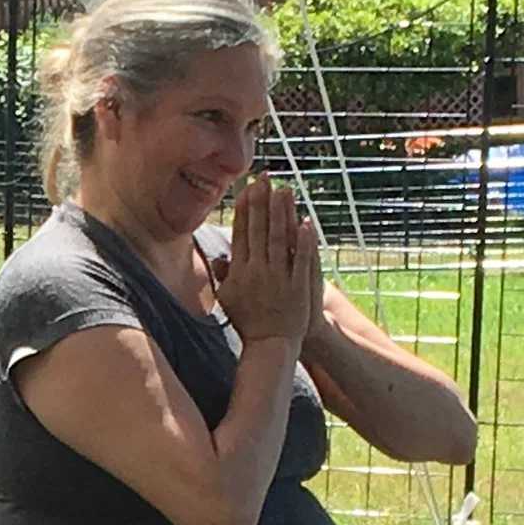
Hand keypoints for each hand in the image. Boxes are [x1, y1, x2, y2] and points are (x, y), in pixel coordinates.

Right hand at [214, 173, 315, 346]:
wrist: (270, 346)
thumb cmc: (248, 323)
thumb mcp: (229, 300)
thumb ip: (224, 276)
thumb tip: (218, 258)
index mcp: (240, 273)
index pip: (241, 234)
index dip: (245, 209)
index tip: (248, 188)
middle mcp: (257, 272)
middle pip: (258, 231)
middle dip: (261, 202)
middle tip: (265, 178)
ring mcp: (278, 279)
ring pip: (278, 240)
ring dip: (281, 214)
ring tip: (284, 190)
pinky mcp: (297, 287)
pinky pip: (300, 261)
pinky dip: (302, 242)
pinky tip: (305, 222)